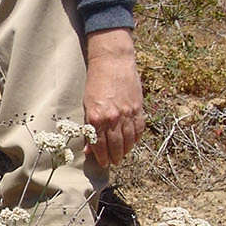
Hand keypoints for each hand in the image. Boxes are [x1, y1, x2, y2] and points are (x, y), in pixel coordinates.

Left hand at [83, 27, 144, 168]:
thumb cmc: (96, 82)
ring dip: (126, 150)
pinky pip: (139, 129)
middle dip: (114, 157)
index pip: (100, 145)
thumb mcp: (86, 104)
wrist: (113, 62)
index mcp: (97, 117)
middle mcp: (113, 118)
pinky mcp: (138, 108)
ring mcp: (128, 113)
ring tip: (122, 155)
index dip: (101, 157)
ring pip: (129, 140)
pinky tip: (132, 142)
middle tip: (113, 162)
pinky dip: (136, 138)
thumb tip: (89, 148)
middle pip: (116, 146)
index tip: (102, 163)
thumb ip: (89, 127)